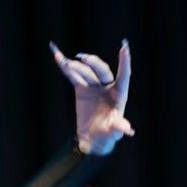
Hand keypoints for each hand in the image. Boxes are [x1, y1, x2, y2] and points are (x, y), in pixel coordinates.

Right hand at [50, 40, 133, 156]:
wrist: (92, 138)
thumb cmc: (107, 135)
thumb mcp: (113, 132)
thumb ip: (118, 128)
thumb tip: (128, 129)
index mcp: (120, 94)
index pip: (124, 75)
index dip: (124, 62)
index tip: (124, 47)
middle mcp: (108, 87)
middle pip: (102, 71)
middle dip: (94, 64)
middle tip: (84, 59)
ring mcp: (94, 86)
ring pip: (86, 73)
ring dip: (77, 67)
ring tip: (67, 62)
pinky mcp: (82, 89)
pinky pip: (74, 77)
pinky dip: (66, 68)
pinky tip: (59, 58)